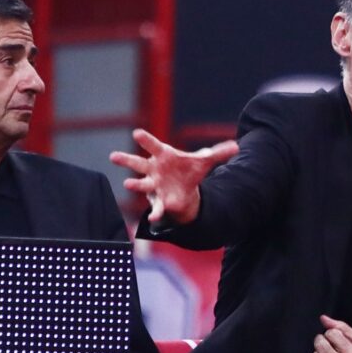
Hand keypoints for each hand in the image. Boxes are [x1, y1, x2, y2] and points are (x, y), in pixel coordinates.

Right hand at [110, 128, 238, 222]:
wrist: (182, 189)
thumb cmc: (186, 170)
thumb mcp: (203, 162)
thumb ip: (217, 154)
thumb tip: (237, 147)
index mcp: (163, 156)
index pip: (153, 145)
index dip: (145, 140)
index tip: (137, 133)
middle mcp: (154, 169)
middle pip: (138, 163)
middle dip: (126, 160)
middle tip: (114, 156)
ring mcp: (153, 185)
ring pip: (140, 183)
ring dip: (134, 183)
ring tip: (127, 183)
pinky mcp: (158, 200)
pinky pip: (155, 207)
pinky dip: (155, 213)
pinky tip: (153, 219)